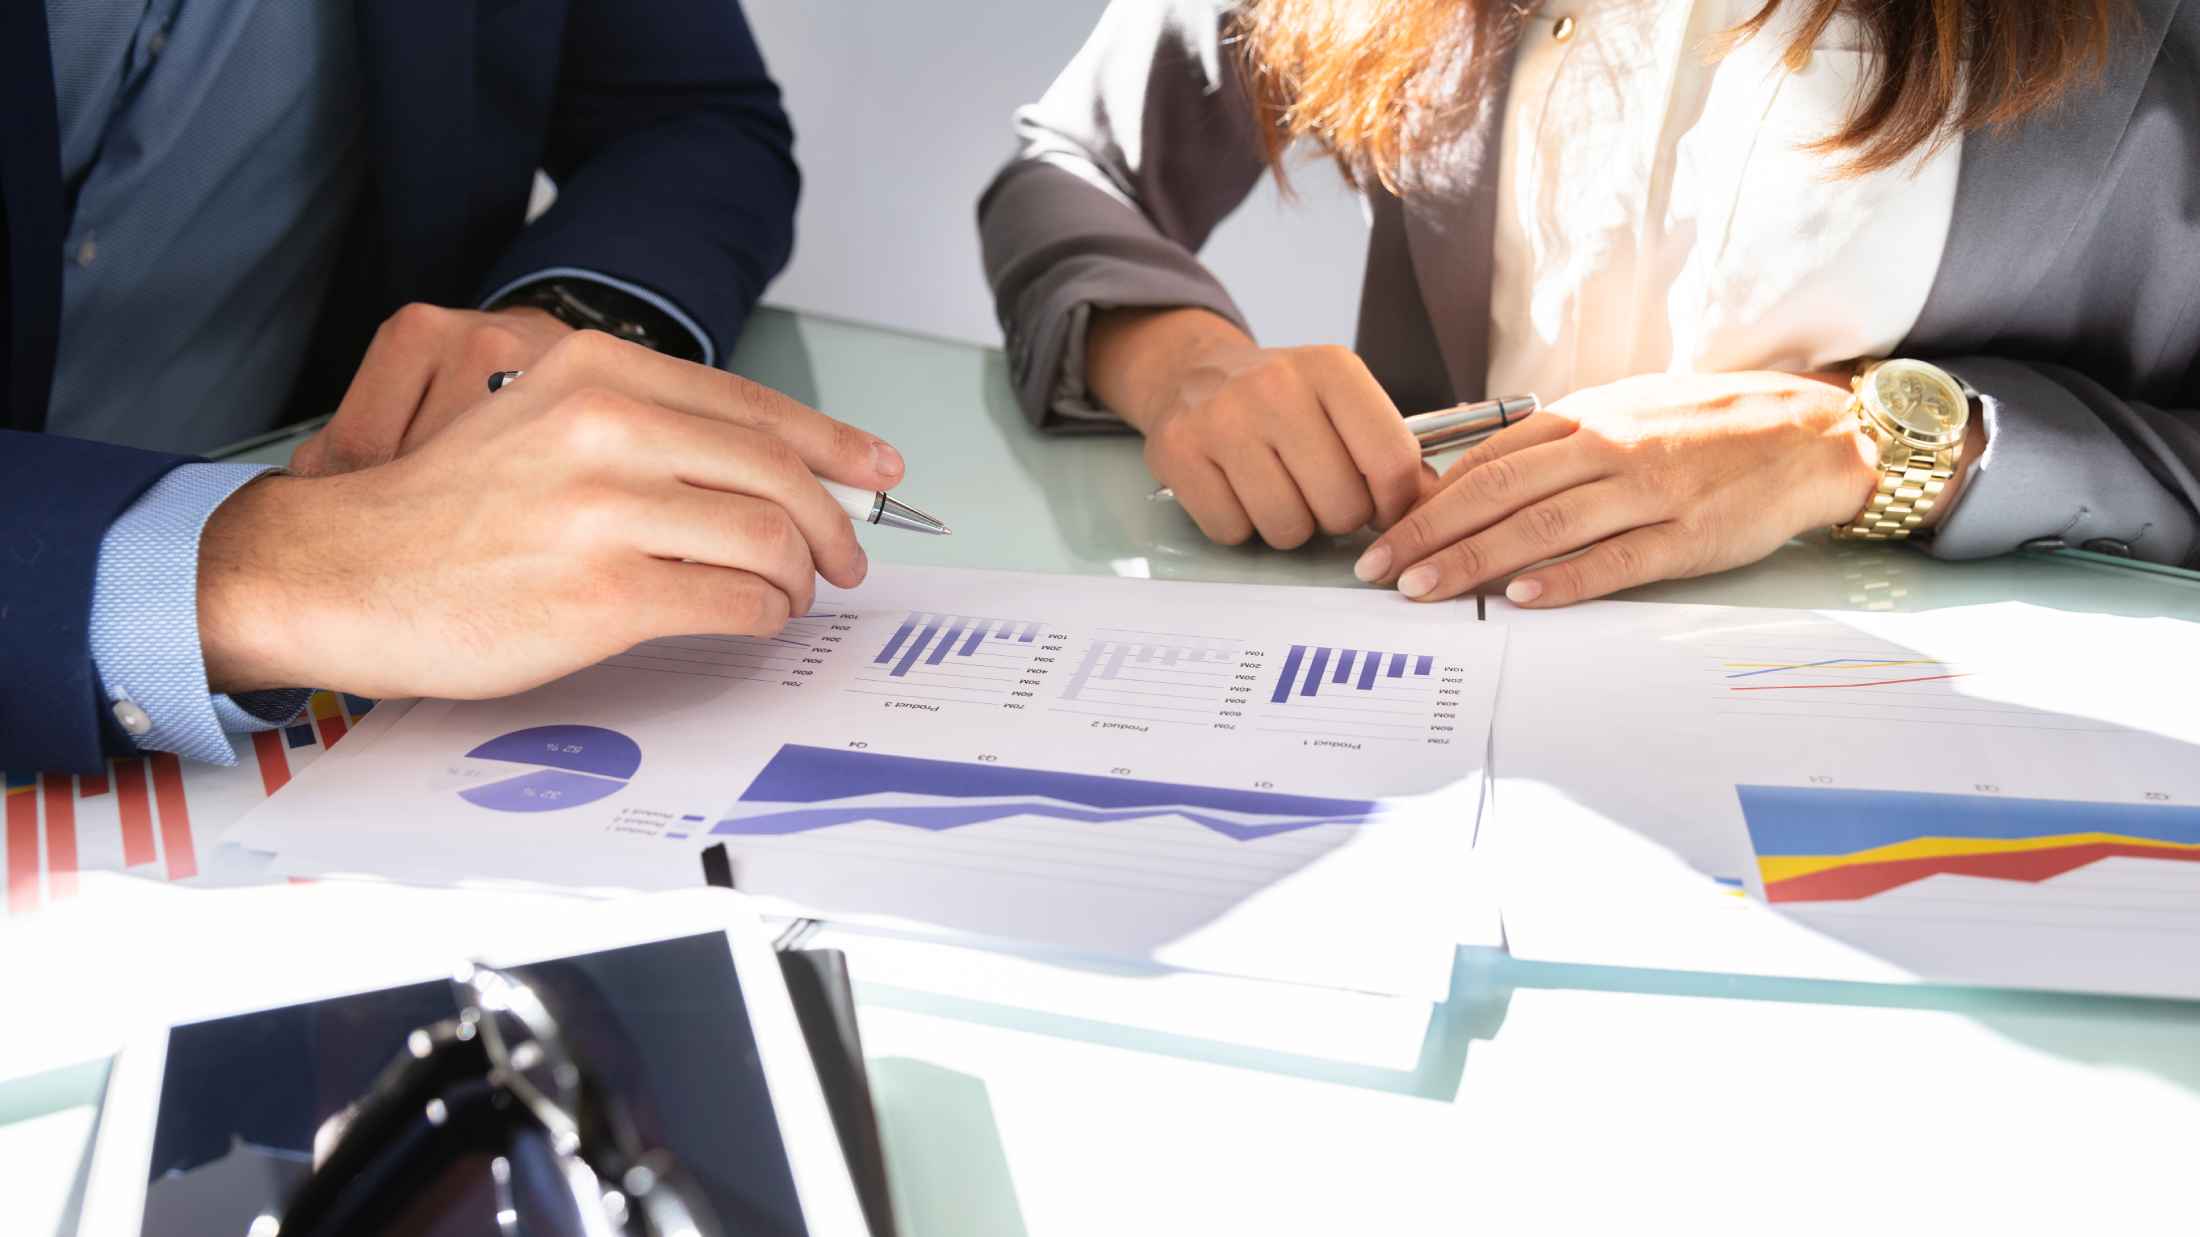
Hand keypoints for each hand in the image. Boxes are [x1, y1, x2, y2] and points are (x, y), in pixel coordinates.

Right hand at [198, 330, 907, 697]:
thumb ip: (647, 431)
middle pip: (778, 473)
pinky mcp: (604, 594)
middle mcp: (607, 427)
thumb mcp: (542, 422)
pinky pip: (733, 602)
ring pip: (769, 539)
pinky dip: (762, 616)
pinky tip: (751, 619)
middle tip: (845, 558)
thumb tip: (774, 468)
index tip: (877, 474)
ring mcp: (607, 512)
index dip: (834, 447)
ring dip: (797, 577)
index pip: (754, 408)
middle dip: (832, 524)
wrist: (340, 572)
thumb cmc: (447, 510)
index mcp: (597, 373)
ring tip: (786, 594)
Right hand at [1087, 308, 1424, 546]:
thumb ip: (1389, 449)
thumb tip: (1431, 503)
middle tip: (1316, 494)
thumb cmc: (1281, 400)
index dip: (1394, 504)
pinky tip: (1236, 491)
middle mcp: (1275, 386)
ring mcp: (1222, 418)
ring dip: (1287, 526)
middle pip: (1341, 506)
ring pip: (1287, 528)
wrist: (1193, 375)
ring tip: (1276, 491)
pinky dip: (1239, 526)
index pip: (1391, 461)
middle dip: (1335, 517)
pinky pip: (1232, 531)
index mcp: (1331, 368)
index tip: (1381, 510)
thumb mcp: (1341, 400)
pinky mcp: (1178, 451)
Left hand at [1353, 371, 1929, 606]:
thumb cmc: (1708, 425)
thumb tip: (1478, 473)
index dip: (1427, 498)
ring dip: (1474, 560)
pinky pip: (1615, 559)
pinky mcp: (1687, 536)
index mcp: (1587, 417)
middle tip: (1380, 571)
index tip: (1382, 531)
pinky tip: (1520, 596)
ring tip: (1424, 590)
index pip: (1486, 459)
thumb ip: (1557, 441)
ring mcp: (1648, 493)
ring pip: (1543, 525)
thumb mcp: (1626, 408)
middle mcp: (1609, 448)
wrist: (1811, 433)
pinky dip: (1563, 579)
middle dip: (1428, 533)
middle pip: (1498, 491)